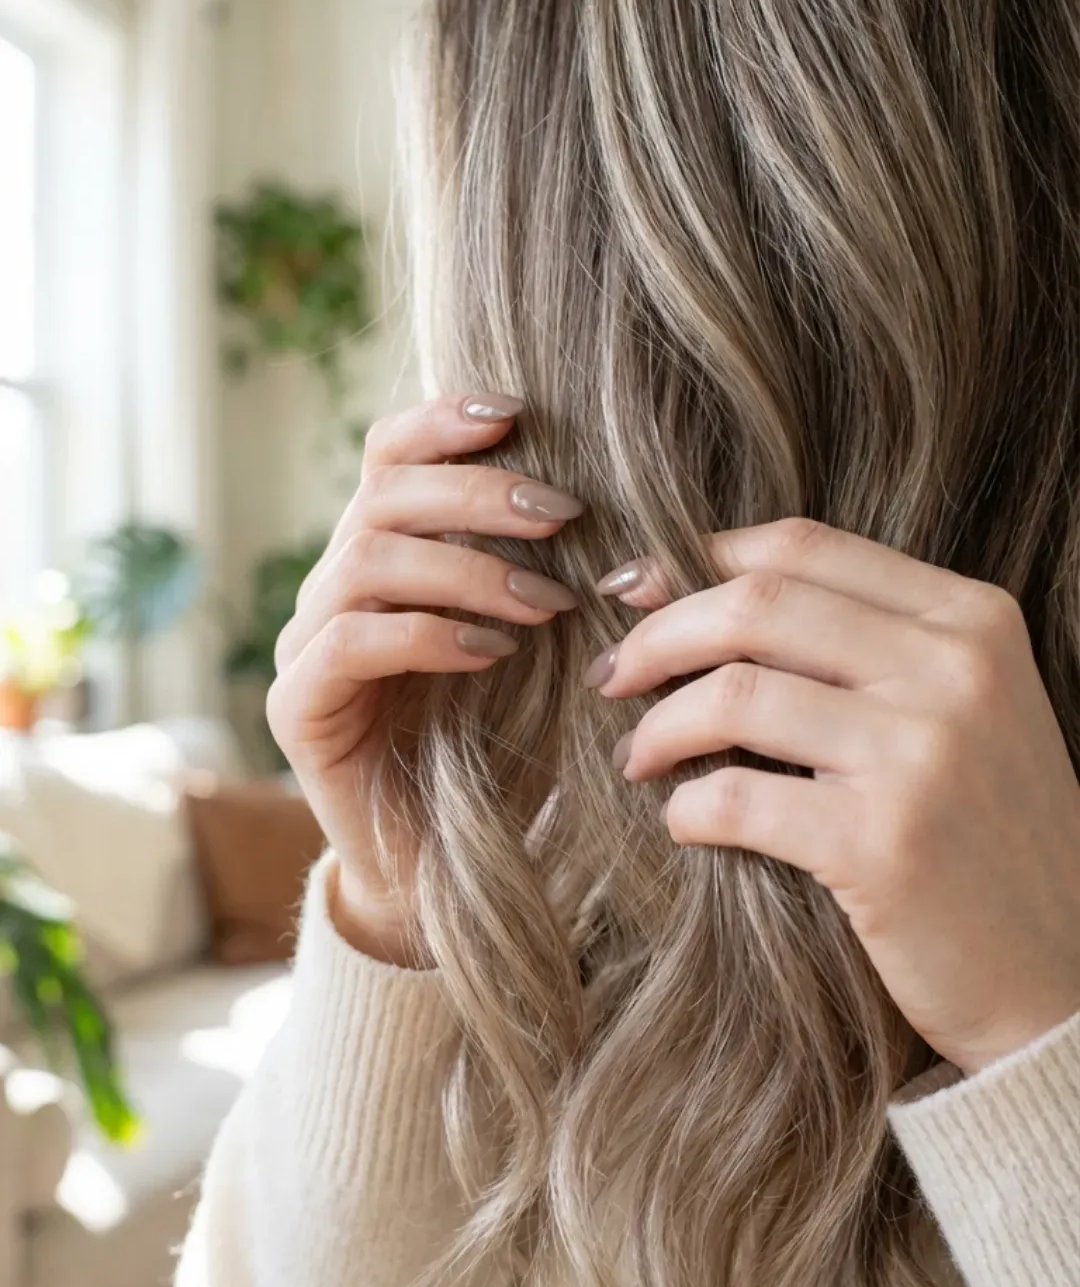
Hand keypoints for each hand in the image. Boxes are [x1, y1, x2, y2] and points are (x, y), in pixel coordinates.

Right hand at [267, 391, 582, 962]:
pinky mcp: (297, 710)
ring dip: (469, 569)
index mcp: (379, 559)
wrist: (445, 872)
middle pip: (382, 495)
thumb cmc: (503, 754)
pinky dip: (428, 635)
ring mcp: (305, 647)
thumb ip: (557, 582)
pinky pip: (350, 643)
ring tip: (549, 603)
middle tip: (565, 515)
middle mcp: (330, 591)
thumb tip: (635, 519)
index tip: (521, 414)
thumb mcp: (541, 654)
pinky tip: (494, 654)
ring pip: (368, 561)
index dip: (444, 422)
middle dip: (478, 493)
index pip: (388, 457)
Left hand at [587, 517, 1079, 1073]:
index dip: (697, 561)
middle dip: (657, 635)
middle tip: (612, 676)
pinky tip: (683, 821)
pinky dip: (686, 808)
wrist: (1059, 979)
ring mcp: (923, 756)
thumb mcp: (959, 712)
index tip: (637, 594)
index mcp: (974, 620)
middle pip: (756, 604)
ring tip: (637, 758)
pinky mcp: (883, 845)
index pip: (802, 546)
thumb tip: (690, 588)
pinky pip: (735, 798)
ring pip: (734, 695)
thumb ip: (859, 647)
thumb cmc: (985, 839)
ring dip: (657, 726)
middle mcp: (956, 672)